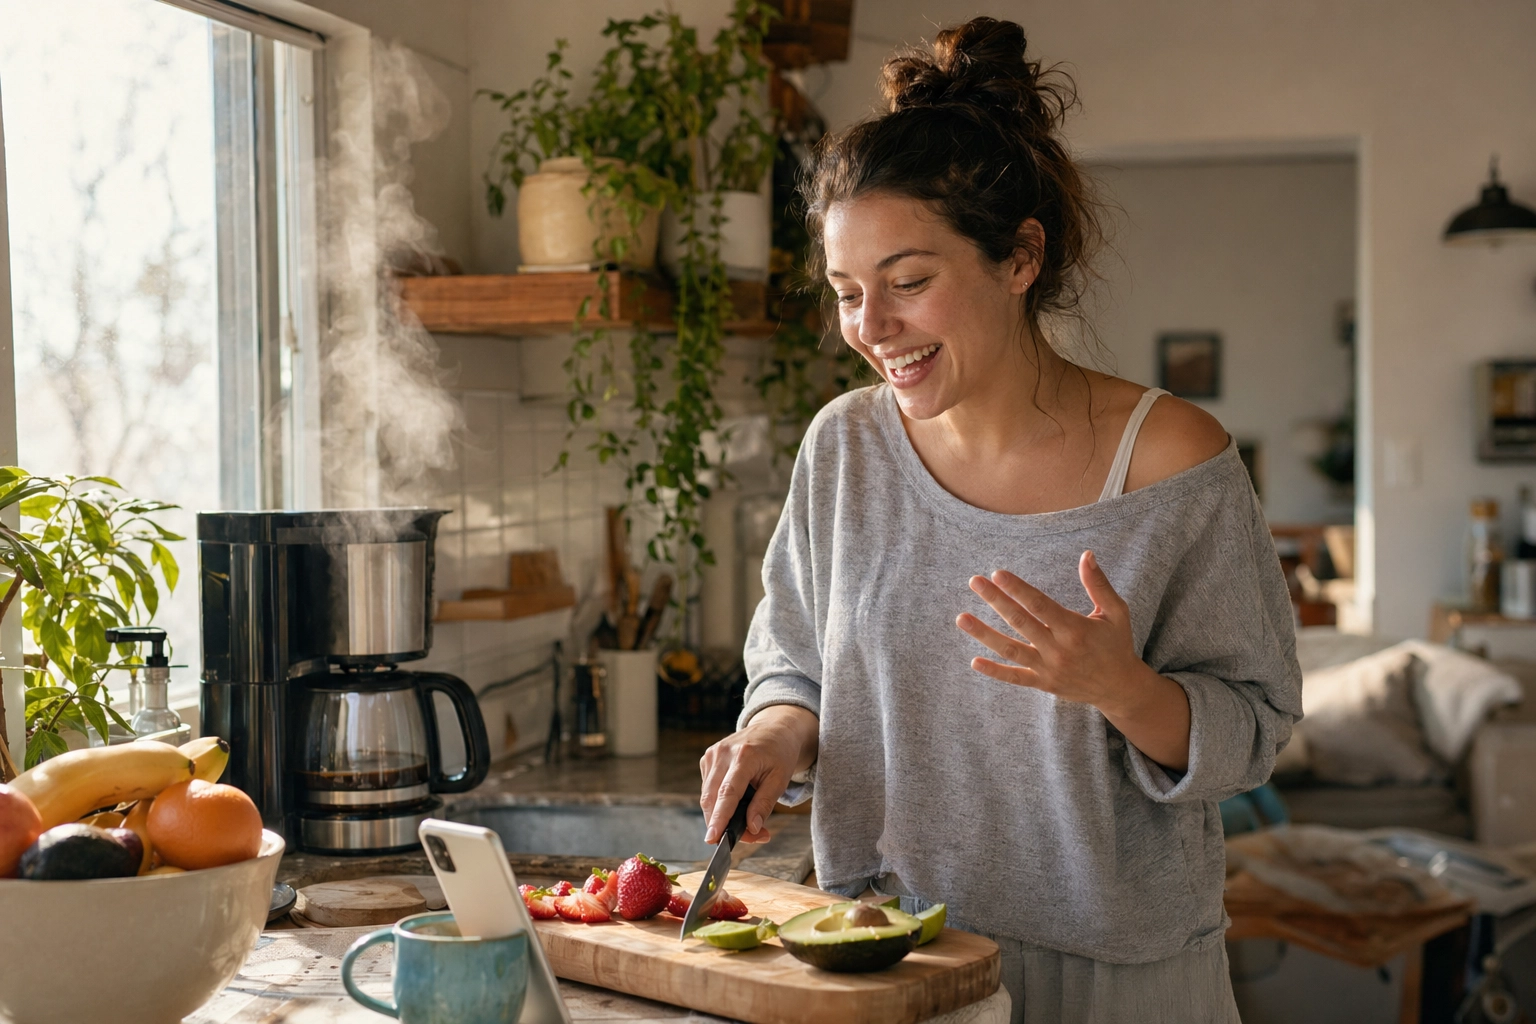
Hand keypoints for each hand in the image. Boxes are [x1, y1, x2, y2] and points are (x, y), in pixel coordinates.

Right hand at [699, 704, 817, 844]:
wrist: (774, 729)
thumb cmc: (780, 754)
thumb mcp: (780, 779)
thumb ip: (764, 804)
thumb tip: (752, 828)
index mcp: (744, 756)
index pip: (727, 793)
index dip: (719, 818)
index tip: (713, 838)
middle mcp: (722, 753)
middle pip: (711, 798)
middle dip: (722, 824)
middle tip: (745, 838)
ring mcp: (712, 754)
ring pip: (707, 797)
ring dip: (721, 816)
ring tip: (746, 822)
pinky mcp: (707, 759)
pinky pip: (707, 789)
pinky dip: (718, 803)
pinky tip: (736, 802)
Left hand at [954, 550, 1190, 768]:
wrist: (1119, 687)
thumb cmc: (1116, 644)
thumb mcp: (1115, 612)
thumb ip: (1098, 584)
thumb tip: (1086, 554)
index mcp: (1075, 629)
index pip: (1039, 604)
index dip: (1017, 588)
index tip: (997, 573)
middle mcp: (1059, 649)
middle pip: (1021, 622)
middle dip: (995, 600)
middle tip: (974, 582)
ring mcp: (1049, 669)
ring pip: (1011, 650)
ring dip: (985, 634)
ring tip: (962, 618)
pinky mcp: (1043, 683)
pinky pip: (1015, 678)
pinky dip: (995, 672)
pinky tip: (974, 661)